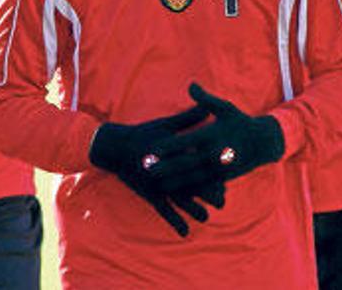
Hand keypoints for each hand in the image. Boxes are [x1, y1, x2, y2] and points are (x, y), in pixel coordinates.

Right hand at [89, 105, 212, 236]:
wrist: (115, 147)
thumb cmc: (142, 134)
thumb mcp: (165, 125)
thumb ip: (188, 118)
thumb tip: (207, 107)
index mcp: (173, 152)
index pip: (196, 160)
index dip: (212, 166)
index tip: (226, 172)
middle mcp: (166, 170)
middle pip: (190, 184)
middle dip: (206, 193)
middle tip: (222, 201)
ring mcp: (157, 184)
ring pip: (178, 200)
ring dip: (192, 210)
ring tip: (206, 218)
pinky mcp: (150, 194)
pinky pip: (163, 211)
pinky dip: (174, 222)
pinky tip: (185, 233)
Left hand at [148, 84, 284, 195]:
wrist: (264, 143)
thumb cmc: (240, 122)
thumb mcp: (225, 107)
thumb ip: (205, 99)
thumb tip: (191, 85)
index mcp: (213, 134)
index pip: (186, 141)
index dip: (168, 145)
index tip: (152, 148)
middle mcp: (216, 153)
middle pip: (187, 162)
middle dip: (167, 166)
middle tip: (147, 169)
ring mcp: (220, 168)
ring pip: (194, 178)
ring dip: (175, 181)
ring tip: (157, 184)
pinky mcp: (224, 178)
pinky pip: (205, 186)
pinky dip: (191, 190)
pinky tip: (178, 194)